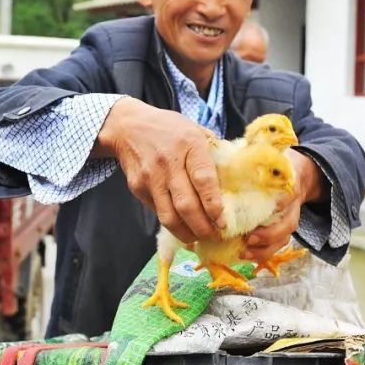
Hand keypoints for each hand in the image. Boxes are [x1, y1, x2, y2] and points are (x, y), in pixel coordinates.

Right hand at [97, 97, 222, 243]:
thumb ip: (214, 152)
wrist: (128, 127)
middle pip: (186, 205)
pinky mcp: (138, 188)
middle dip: (203, 227)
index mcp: (189, 144)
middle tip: (215, 236)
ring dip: (186, 233)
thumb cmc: (169, 128)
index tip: (223, 221)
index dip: (214, 205)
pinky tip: (183, 226)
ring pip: (169, 216)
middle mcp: (168, 162)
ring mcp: (150, 177)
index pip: (204, 180)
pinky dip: (172, 224)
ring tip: (199, 237)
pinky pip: (158, 212)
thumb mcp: (196, 130)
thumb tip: (236, 176)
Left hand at [239, 149, 320, 262]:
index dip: (279, 204)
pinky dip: (262, 253)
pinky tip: (245, 255)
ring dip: (264, 248)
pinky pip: (277, 245)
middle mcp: (293, 204)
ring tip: (244, 252)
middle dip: (268, 234)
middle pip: (287, 223)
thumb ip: (253, 156)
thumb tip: (227, 158)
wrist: (300, 173)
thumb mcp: (269, 155)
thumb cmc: (276, 164)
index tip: (266, 210)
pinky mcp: (285, 228)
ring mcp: (290, 218)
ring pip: (283, 238)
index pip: (289, 194)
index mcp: (290, 183)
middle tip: (249, 238)